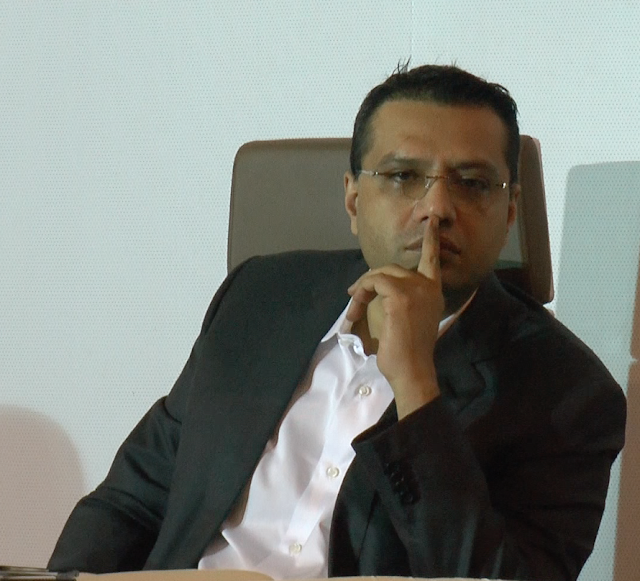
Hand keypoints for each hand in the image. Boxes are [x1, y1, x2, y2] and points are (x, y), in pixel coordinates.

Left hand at [346, 218, 444, 418]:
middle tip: (354, 296)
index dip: (430, 240)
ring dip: (362, 289)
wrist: (412, 370)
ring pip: (381, 274)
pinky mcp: (400, 296)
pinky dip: (361, 292)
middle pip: (394, 268)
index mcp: (434, 293)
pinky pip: (374, 282)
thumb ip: (404, 301)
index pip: (433, 260)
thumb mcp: (410, 321)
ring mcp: (416, 289)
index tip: (431, 222)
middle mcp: (428, 287)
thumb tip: (380, 289)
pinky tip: (356, 307)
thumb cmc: (407, 353)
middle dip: (370, 280)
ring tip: (353, 307)